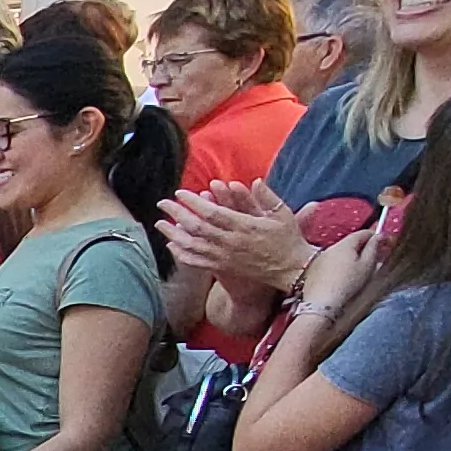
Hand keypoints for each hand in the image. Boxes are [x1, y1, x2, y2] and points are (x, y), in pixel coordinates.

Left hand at [160, 181, 311, 289]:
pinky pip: (198, 262)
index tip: (180, 193)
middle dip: (177, 214)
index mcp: (245, 227)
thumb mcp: (282, 214)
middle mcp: (231, 242)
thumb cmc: (287, 239)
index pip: (213, 213)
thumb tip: (253, 180)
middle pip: (197, 228)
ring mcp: (225, 257)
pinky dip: (183, 254)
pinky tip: (172, 246)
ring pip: (193, 246)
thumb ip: (266, 197)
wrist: (291, 270)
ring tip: (159, 224)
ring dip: (174, 234)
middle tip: (163, 203)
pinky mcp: (224, 268)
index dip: (194, 203)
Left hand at [300, 228, 381, 317]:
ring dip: (353, 256)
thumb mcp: (367, 265)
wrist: (322, 304)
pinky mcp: (315, 270)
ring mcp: (321, 258)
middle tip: (377, 256)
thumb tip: (379, 236)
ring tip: (362, 269)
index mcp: (345, 244)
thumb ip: (373, 248)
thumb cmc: (347, 285)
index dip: (375, 236)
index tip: (384, 242)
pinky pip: (332, 262)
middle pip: (352, 242)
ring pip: (342, 253)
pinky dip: (341, 265)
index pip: (363, 233)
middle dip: (365, 247)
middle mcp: (331, 248)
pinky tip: (346, 277)